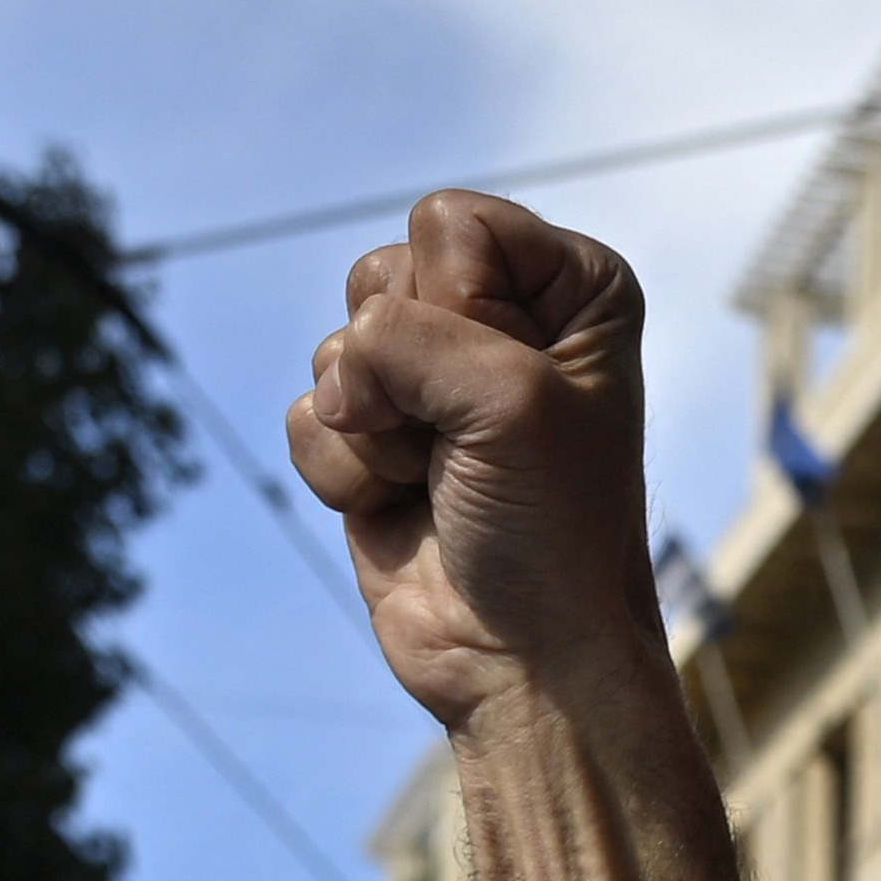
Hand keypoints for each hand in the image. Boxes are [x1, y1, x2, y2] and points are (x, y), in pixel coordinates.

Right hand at [285, 189, 673, 731]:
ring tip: (440, 480)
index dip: (459, 305)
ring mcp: (433, 382)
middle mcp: (502, 320)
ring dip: (375, 427)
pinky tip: (401, 509)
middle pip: (383, 273)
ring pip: (339, 346)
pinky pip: (309, 413)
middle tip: (467, 442)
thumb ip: (407, 332)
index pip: (452, 222)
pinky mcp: (375, 439)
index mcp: (570, 287)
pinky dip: (344, 471)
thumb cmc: (550, 530)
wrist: (523, 659)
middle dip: (407, 366)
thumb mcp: (507, 398)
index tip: (511, 390)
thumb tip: (338, 375)